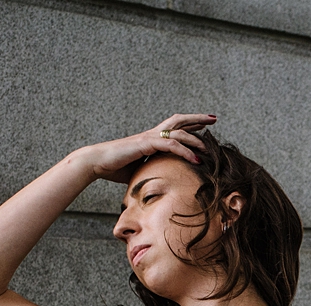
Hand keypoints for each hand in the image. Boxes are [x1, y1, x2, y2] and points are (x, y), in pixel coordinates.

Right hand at [76, 113, 216, 182]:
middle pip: (179, 121)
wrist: (96, 163)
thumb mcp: (141, 170)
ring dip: (196, 140)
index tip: (205, 124)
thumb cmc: (115, 168)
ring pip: (178, 133)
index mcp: (151, 139)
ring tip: (210, 149)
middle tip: (214, 118)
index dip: (190, 124)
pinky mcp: (145, 144)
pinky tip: (196, 160)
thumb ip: (153, 170)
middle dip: (197, 119)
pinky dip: (185, 152)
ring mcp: (149, 138)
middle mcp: (152, 135)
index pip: (174, 128)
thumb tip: (162, 181)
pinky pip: (170, 145)